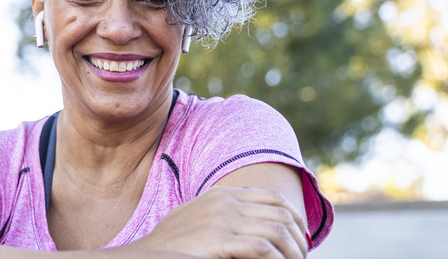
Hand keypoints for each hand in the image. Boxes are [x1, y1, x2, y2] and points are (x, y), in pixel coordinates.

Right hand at [127, 187, 307, 258]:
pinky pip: (263, 247)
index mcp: (222, 194)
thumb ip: (221, 213)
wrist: (147, 254)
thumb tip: (250, 224)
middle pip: (281, 214)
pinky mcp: (219, 239)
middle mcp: (225, 201)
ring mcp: (222, 219)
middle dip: (298, 237)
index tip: (300, 239)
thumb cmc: (171, 244)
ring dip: (293, 252)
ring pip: (277, 231)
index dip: (295, 218)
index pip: (274, 198)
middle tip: (301, 257)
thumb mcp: (197, 218)